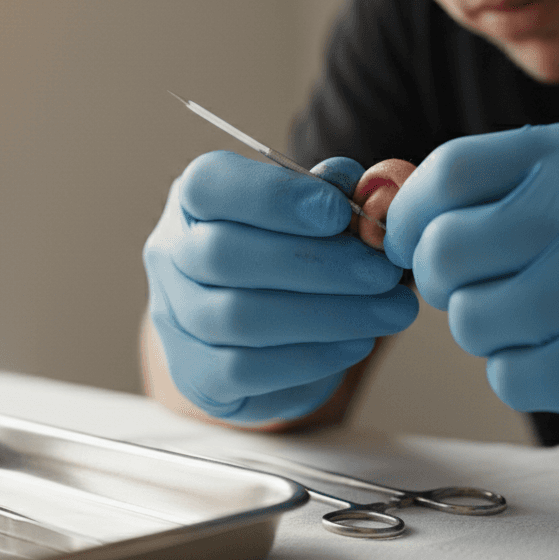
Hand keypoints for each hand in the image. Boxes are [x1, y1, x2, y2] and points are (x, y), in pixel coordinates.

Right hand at [143, 151, 417, 422]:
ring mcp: (174, 319)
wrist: (264, 332)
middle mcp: (169, 255)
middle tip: (381, 271)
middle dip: (315, 263)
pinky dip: (311, 356)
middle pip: (222, 254)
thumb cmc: (290, 255)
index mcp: (193, 201)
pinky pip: (246, 369)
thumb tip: (364, 189)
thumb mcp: (312, 212)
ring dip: (327, 314)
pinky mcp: (195, 375)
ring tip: (388, 309)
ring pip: (238, 317)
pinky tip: (356, 341)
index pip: (208, 184)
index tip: (337, 212)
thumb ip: (334, 193)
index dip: (272, 196)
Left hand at [384, 120, 558, 462]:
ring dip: (489, 332)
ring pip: (473, 322)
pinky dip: (527, 373)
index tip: (409, 242)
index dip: (409, 214)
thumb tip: (382, 200)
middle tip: (479, 289)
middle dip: (444, 282)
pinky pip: (512, 376)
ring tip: (542, 321)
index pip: (449, 169)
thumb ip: (497, 188)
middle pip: (447, 251)